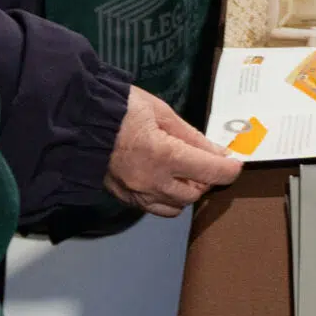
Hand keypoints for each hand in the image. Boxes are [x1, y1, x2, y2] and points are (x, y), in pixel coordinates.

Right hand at [105, 85, 242, 215]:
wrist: (80, 119)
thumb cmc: (121, 108)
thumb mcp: (162, 112)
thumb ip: (192, 137)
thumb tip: (219, 152)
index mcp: (163, 155)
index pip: (210, 172)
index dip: (229, 169)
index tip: (236, 164)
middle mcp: (151, 181)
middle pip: (194, 194)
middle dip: (206, 179)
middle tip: (205, 161)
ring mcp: (135, 193)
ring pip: (175, 206)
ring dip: (187, 192)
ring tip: (184, 171)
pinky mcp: (123, 198)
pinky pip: (154, 207)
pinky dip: (167, 198)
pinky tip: (165, 179)